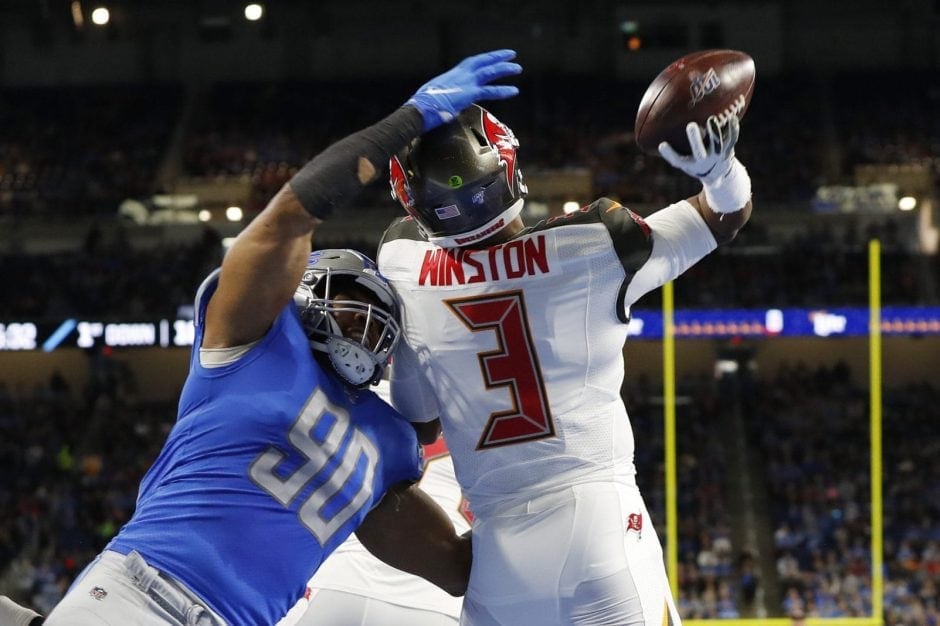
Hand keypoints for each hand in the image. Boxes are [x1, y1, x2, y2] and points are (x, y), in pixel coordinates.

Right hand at [407, 49, 521, 130]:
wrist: (419, 110)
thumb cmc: (423, 108)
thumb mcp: (435, 99)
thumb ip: (446, 99)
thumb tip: (447, 108)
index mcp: (451, 76)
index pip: (469, 64)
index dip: (482, 60)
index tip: (491, 58)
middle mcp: (459, 75)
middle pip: (481, 61)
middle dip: (496, 57)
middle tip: (510, 55)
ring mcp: (464, 82)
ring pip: (489, 71)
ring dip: (504, 69)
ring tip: (518, 68)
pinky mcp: (468, 93)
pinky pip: (489, 90)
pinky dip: (502, 90)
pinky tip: (514, 91)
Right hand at [658, 115, 739, 182]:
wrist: (720, 175)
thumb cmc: (697, 165)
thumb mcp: (684, 162)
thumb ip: (672, 152)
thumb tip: (656, 136)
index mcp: (691, 164)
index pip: (678, 160)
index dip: (669, 154)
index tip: (662, 144)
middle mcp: (704, 161)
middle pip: (699, 151)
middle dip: (695, 139)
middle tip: (690, 125)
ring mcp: (718, 155)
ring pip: (717, 144)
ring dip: (715, 132)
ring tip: (711, 119)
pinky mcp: (729, 150)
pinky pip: (732, 139)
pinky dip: (733, 129)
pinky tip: (733, 117)